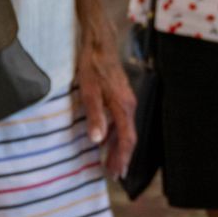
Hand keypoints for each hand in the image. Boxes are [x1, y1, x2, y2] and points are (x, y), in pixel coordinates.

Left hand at [75, 29, 136, 175]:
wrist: (99, 41)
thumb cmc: (92, 65)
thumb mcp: (88, 91)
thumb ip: (94, 116)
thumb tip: (97, 141)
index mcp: (123, 106)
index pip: (127, 139)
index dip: (123, 158)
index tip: (118, 174)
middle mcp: (129, 104)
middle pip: (129, 137)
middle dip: (121, 157)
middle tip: (114, 175)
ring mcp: (126, 99)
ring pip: (125, 129)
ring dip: (118, 147)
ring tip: (109, 162)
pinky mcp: (121, 95)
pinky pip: (121, 120)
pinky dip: (116, 134)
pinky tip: (105, 139)